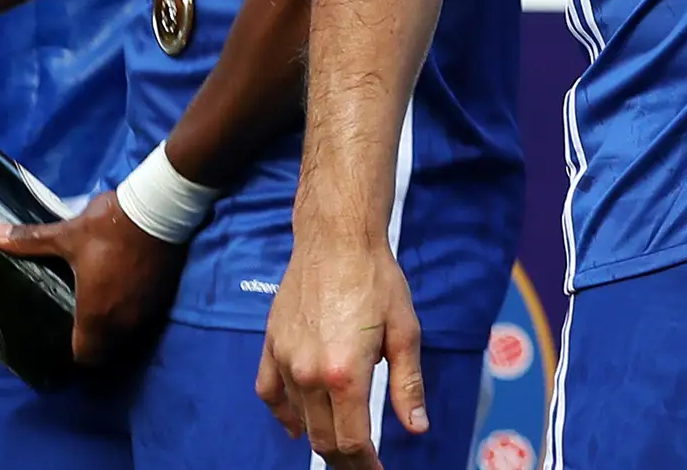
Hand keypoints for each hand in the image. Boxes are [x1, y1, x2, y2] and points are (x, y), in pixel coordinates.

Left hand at [0, 191, 183, 369]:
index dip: (72, 354)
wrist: (161, 207)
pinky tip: (124, 293)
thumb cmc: (109, 228)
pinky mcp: (163, 294)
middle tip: (78, 324)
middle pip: (106, 349)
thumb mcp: (67, 235)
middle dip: (93, 342)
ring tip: (100, 309)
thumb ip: (29, 240)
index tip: (63, 341)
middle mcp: (123, 321)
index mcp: (96, 315)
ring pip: (126, 334)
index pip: (84, 356)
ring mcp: (147, 309)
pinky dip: (133, 311)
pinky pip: (144, 316)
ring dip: (114, 327)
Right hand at [259, 231, 428, 469]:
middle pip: (323, 439)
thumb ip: (407, 385)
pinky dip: (284, 415)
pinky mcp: (271, 347)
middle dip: (345, 459)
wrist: (337, 239)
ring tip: (340, 447)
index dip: (366, 464)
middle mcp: (309, 375)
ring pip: (299, 420)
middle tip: (362, 464)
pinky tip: (296, 424)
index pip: (353, 440)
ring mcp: (285, 361)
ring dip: (319, 438)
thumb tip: (416, 427)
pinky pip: (270, 395)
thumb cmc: (377, 280)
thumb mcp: (405, 332)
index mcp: (345, 374)